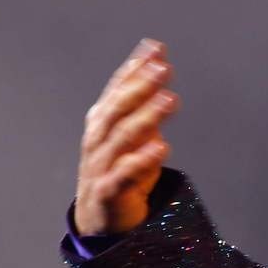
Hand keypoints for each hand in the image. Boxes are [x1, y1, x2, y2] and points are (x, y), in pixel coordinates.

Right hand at [74, 38, 178, 235]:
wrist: (100, 218)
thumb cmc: (120, 168)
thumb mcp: (133, 131)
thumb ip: (144, 101)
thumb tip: (157, 61)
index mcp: (102, 121)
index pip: (117, 89)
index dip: (134, 68)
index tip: (155, 49)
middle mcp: (97, 140)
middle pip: (117, 109)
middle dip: (139, 87)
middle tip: (163, 69)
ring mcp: (99, 165)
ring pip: (120, 138)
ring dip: (145, 117)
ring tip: (169, 100)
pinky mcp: (108, 192)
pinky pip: (123, 175)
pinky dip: (140, 160)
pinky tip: (162, 148)